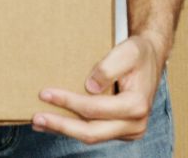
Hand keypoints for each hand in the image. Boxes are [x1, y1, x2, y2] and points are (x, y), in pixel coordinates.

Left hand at [34, 35, 166, 143]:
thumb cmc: (138, 53)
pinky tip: (54, 124)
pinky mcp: (121, 132)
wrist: (151, 59)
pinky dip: (73, 129)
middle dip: (61, 126)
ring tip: (38, 123)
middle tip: (36, 118)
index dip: (68, 102)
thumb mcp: (128, 51)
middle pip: (91, 132)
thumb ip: (110, 67)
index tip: (45, 93)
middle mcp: (135, 124)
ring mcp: (129, 131)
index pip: (95, 109)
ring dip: (63, 130)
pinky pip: (94, 134)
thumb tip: (90, 87)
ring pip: (91, 137)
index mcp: (137, 105)